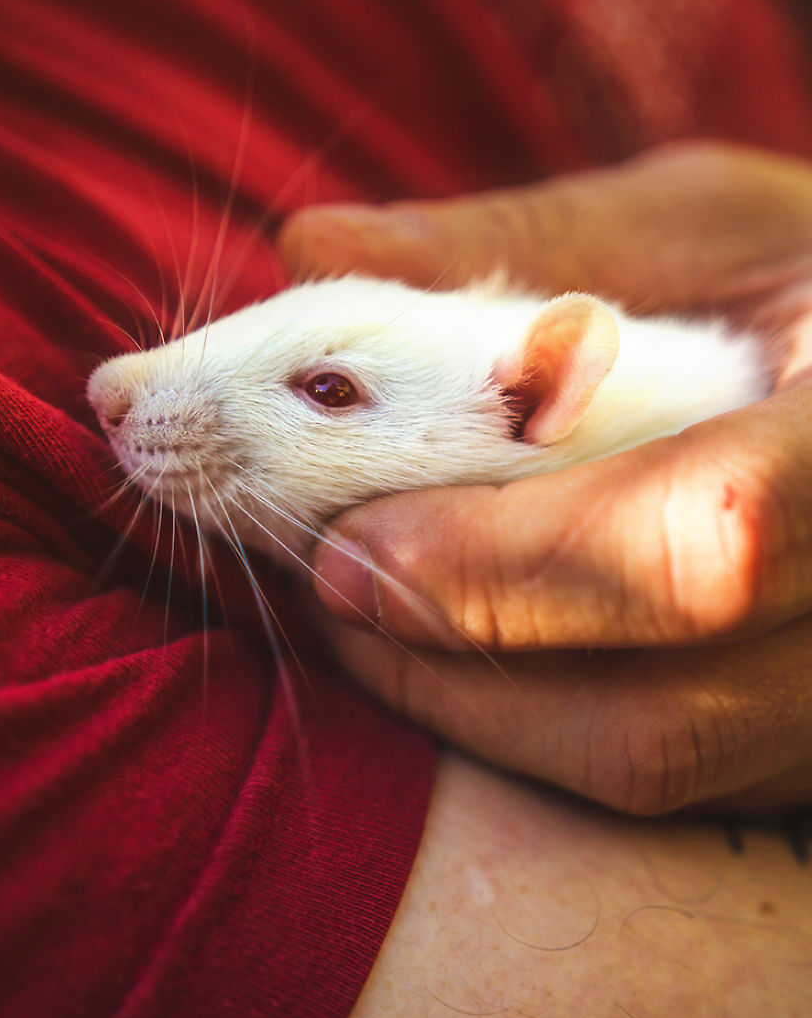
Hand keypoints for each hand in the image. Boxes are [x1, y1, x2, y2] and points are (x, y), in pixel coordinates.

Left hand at [277, 142, 811, 815]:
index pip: (706, 543)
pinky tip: (469, 656)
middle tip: (331, 600)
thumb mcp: (706, 230)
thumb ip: (524, 247)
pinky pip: (667, 787)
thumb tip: (313, 248)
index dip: (504, 567)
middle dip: (459, 668)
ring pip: (658, 771)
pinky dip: (537, 733)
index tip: (347, 550)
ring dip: (477, 717)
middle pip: (667, 715)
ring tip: (376, 625)